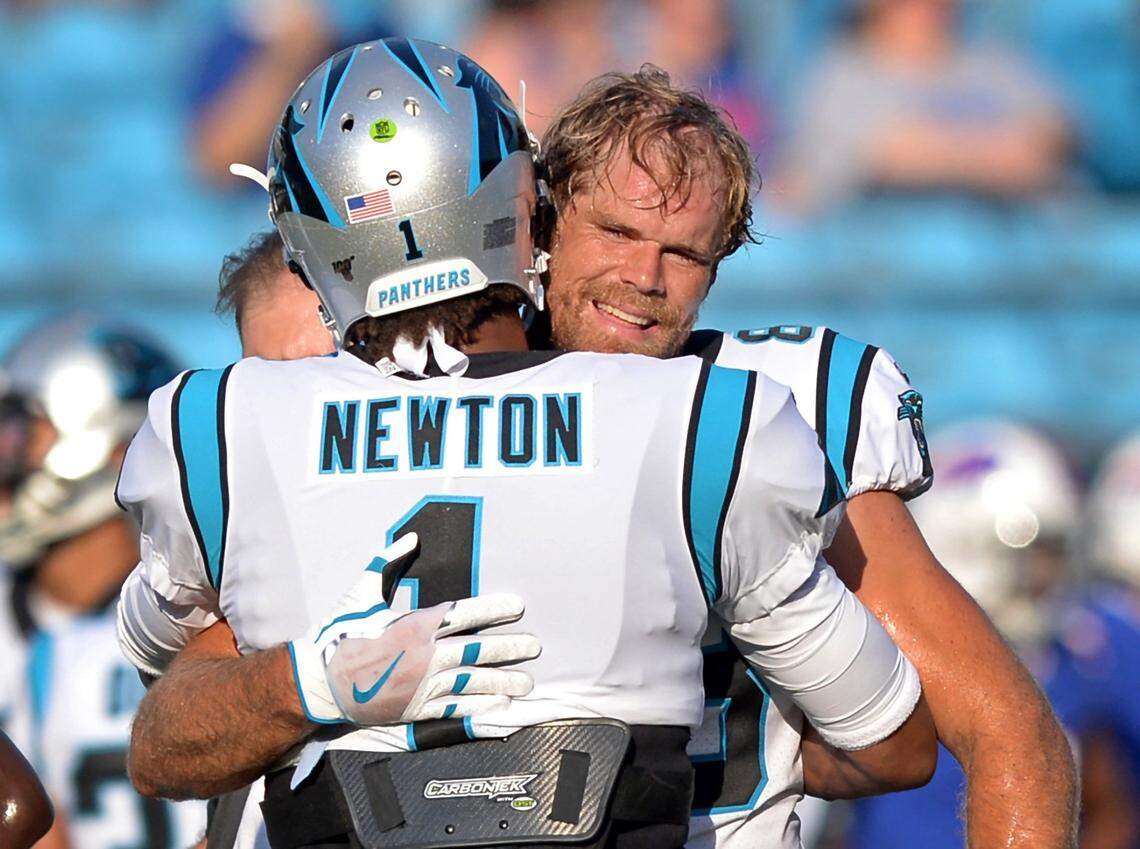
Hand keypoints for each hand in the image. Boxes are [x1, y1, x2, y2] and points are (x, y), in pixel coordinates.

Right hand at [288, 533, 539, 724]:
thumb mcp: (361, 593)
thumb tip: (410, 536)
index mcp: (414, 626)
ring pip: (471, 682)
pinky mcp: (416, 709)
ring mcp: (422, 686)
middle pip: (475, 651)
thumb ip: (387, 563)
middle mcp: (424, 656)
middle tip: (534, 646)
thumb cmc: (341, 635)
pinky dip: (479, 709)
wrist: (320, 684)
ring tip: (526, 682)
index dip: (493, 609)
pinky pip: (454, 710)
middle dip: (508, 647)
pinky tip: (500, 707)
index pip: (463, 614)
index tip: (517, 605)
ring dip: (501, 681)